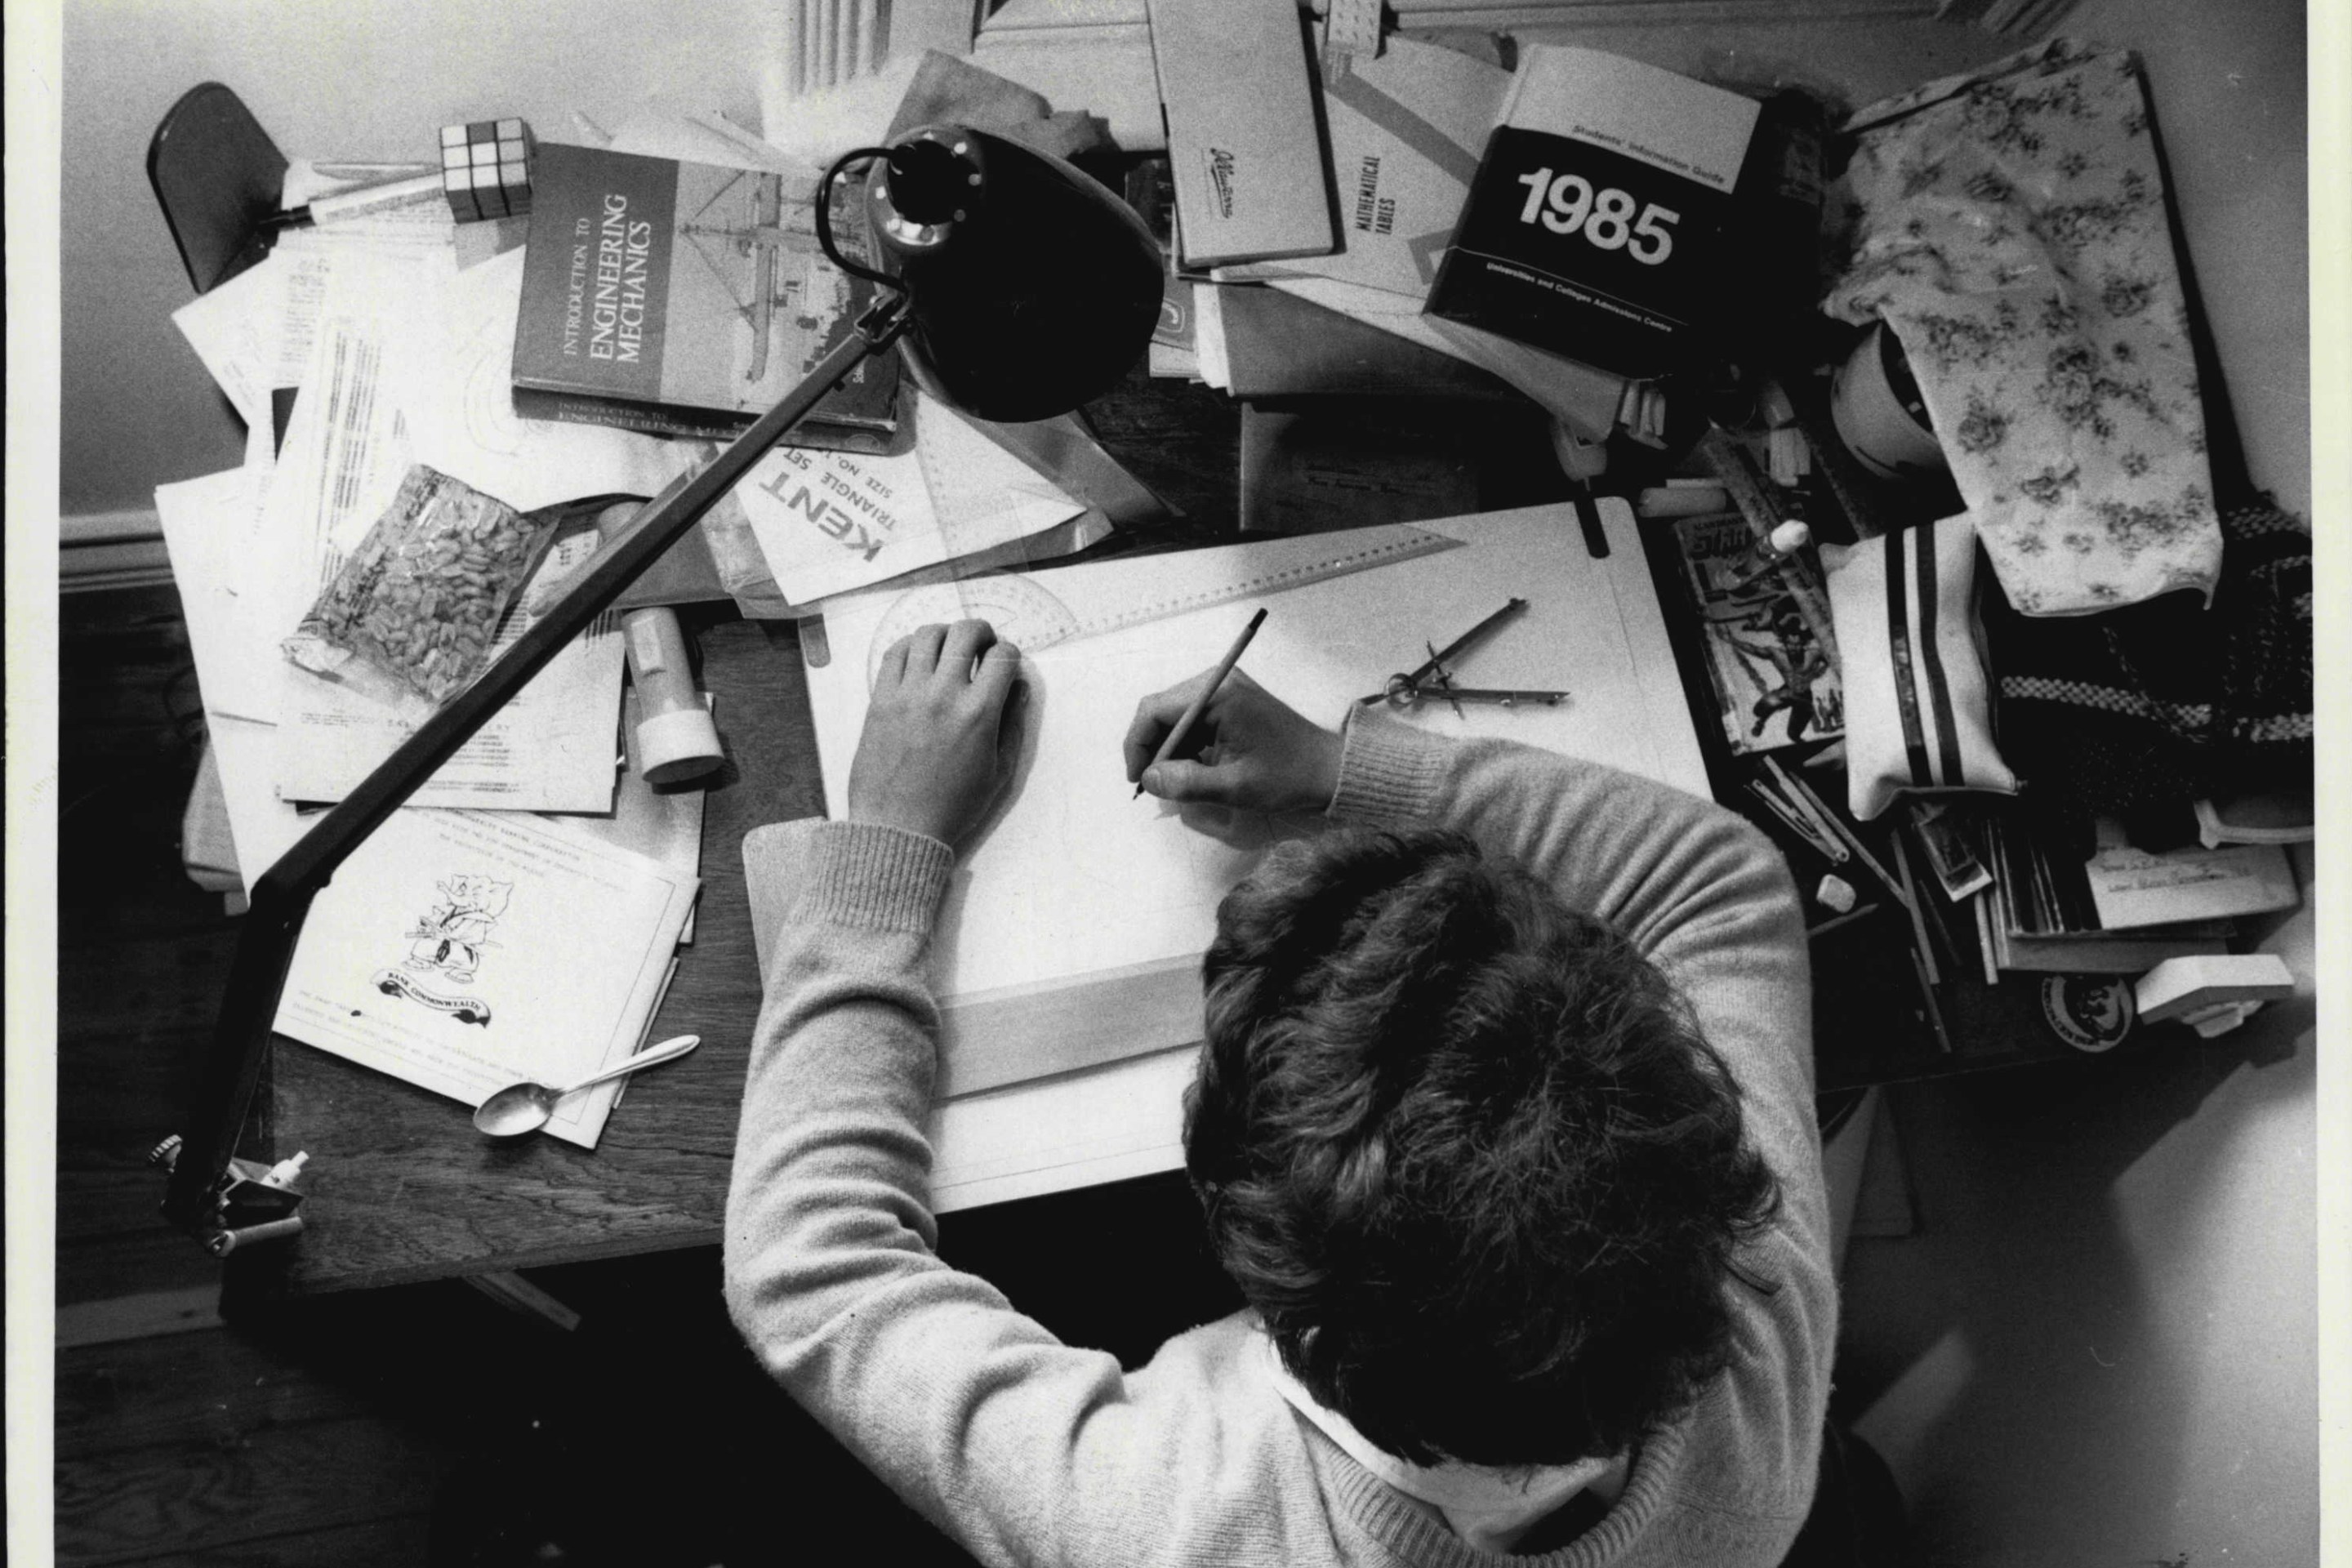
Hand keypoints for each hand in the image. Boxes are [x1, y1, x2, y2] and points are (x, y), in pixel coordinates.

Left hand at [848, 620, 1025, 844]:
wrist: (899, 826)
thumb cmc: (952, 806)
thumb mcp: (999, 772)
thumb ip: (1013, 724)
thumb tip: (1019, 687)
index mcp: (978, 714)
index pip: (1002, 656)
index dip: (1010, 653)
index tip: (1006, 663)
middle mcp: (943, 695)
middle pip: (965, 633)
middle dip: (982, 632)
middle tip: (983, 644)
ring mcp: (908, 694)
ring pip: (928, 634)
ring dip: (946, 634)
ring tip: (950, 649)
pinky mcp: (881, 699)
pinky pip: (895, 652)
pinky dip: (912, 644)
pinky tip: (920, 657)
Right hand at [1123, 667, 1341, 812]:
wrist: (1329, 769)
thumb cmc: (1287, 777)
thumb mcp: (1235, 786)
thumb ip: (1187, 783)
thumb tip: (1148, 779)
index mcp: (1218, 694)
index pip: (1155, 710)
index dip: (1138, 745)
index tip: (1137, 780)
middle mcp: (1217, 682)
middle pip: (1161, 710)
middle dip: (1152, 748)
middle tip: (1152, 785)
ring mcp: (1225, 689)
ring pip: (1174, 716)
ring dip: (1168, 749)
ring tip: (1174, 781)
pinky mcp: (1231, 702)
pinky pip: (1192, 720)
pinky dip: (1185, 745)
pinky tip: (1191, 769)